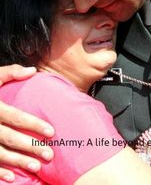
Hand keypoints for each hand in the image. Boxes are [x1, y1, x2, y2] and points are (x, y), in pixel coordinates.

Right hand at [0, 65, 53, 181]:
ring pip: (0, 153)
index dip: (33, 124)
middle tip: (49, 154)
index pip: (15, 117)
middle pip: (10, 137)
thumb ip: (11, 72)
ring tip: (37, 167)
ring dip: (18, 161)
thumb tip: (33, 70)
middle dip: (30, 146)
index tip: (51, 131)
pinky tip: (11, 178)